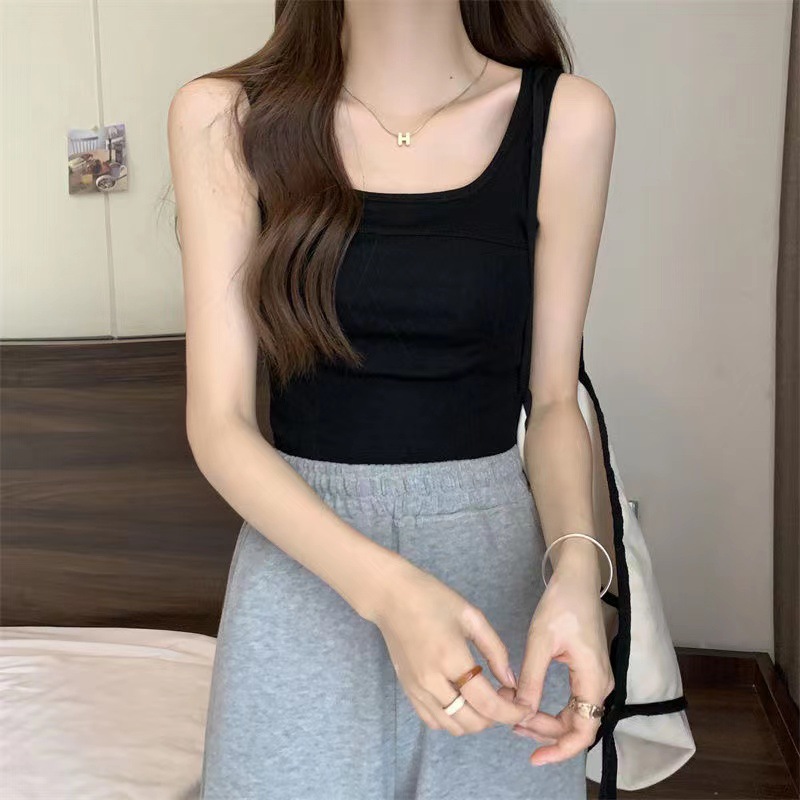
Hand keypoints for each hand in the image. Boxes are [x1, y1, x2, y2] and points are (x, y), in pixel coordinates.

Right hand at [372, 560, 531, 735]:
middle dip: (496, 717)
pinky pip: (433, 721)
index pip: (487, 703)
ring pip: (452, 727)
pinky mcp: (408, 691)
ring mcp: (416, 689)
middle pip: (471, 722)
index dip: (511, 712)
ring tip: (485, 698)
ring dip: (475, 721)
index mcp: (451, 658)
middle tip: (505, 694)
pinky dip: (453, 719)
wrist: (390, 596)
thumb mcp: (472, 617)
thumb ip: (495, 650)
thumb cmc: (432, 598)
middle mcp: (431, 681)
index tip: (526, 709)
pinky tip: (463, 700)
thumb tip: (510, 681)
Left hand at [510, 545, 614, 765]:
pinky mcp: (587, 670)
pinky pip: (572, 701)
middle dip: (545, 732)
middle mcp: (600, 685)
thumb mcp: (541, 640)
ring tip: (514, 715)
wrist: (576, 578)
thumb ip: (533, 679)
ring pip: (574, 715)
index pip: (583, 732)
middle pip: (577, 726)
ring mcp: (595, 678)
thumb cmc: (562, 603)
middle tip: (511, 725)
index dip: (559, 749)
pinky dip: (549, 706)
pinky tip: (526, 701)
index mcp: (594, 680)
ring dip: (545, 720)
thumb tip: (521, 712)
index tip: (533, 757)